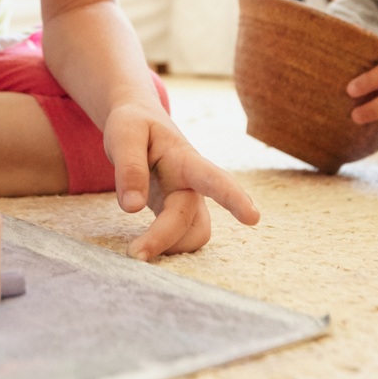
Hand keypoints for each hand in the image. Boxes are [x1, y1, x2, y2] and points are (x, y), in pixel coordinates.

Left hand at [103, 104, 260, 260]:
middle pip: (192, 221)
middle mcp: (192, 185)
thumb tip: (133, 208)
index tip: (252, 218)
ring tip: (137, 251)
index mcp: (185, 160)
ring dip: (169, 249)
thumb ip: (129, 167)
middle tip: (132, 254)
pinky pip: (180, 240)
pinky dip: (163, 248)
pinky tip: (143, 247)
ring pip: (194, 236)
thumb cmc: (134, 125)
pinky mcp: (174, 214)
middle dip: (165, 239)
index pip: (214, 179)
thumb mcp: (124, 134)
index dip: (234, 198)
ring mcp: (186, 202)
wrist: (137, 124)